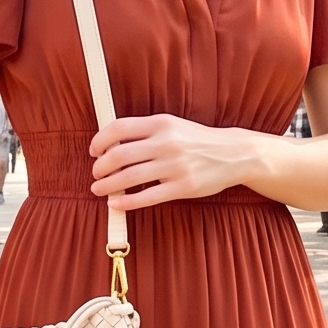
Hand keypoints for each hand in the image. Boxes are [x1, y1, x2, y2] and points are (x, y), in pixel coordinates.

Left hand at [88, 113, 257, 207]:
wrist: (234, 154)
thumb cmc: (198, 141)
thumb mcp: (173, 126)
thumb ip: (146, 132)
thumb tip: (112, 145)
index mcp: (161, 123)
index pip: (119, 128)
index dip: (100, 140)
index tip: (93, 151)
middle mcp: (166, 143)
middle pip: (119, 154)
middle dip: (100, 167)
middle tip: (95, 174)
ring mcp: (175, 166)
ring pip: (130, 177)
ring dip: (107, 185)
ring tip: (98, 189)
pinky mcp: (183, 187)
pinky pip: (147, 197)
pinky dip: (126, 202)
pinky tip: (115, 203)